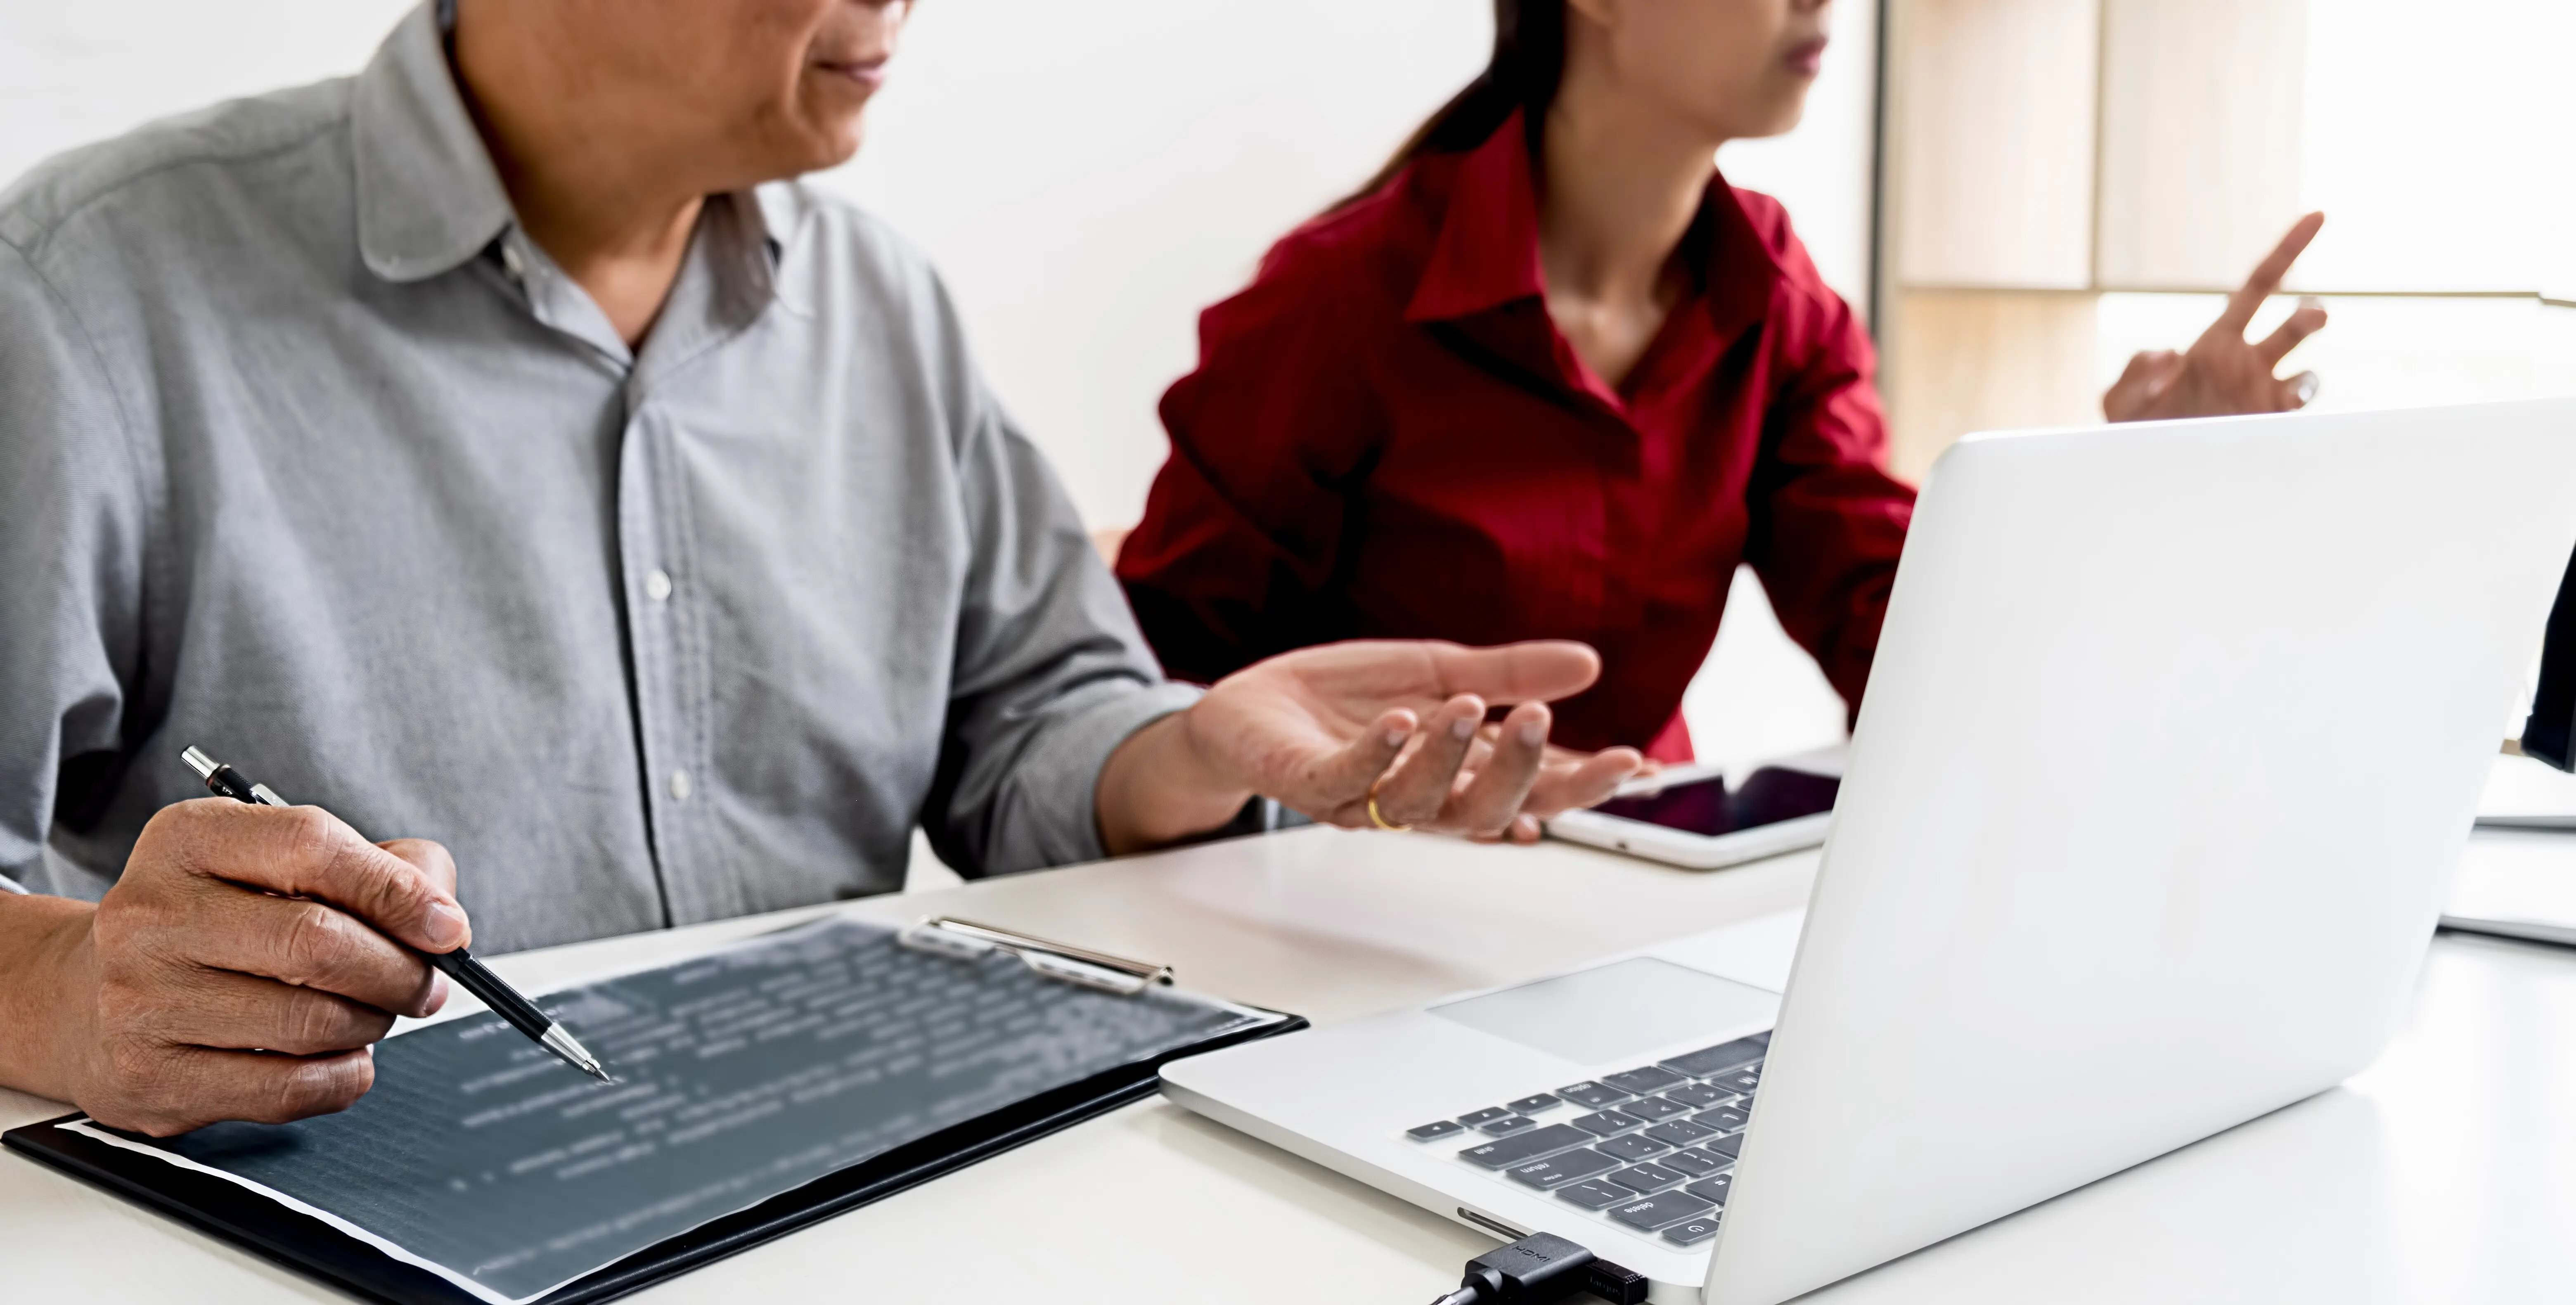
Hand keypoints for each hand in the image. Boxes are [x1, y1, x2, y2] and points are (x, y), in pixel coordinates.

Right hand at [0, 800, 465, 1134]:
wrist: (84, 1000)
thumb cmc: (213, 925)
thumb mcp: (279, 866)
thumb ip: (380, 869)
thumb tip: (442, 917)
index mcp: (188, 841)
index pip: (313, 846)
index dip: (398, 891)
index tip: (446, 926)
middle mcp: (151, 916)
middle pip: (318, 942)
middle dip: (399, 970)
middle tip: (423, 982)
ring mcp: (142, 1002)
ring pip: (314, 1022)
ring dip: (371, 1023)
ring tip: (368, 1012)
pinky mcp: (153, 1080)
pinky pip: (290, 1088)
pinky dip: (343, 1075)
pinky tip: (338, 1055)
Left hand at [1095, 640, 1644, 850]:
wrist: (1247, 708)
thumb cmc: (1341, 701)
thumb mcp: (1437, 670)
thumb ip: (1508, 673)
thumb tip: (1586, 663)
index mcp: (1454, 772)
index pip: (1531, 790)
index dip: (1580, 783)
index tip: (1630, 764)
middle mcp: (1415, 796)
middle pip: (1485, 810)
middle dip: (1521, 772)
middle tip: (1543, 724)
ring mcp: (1362, 796)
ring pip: (1419, 801)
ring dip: (1448, 753)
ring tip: (1466, 704)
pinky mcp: (1307, 781)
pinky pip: (1347, 779)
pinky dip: (1377, 753)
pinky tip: (1401, 721)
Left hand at [2102, 212, 2327, 422]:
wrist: (2145, 473)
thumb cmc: (2134, 430)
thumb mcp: (2118, 400)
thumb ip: (2135, 370)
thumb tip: (2173, 354)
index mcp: (2219, 341)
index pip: (2260, 285)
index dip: (2288, 250)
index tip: (2319, 216)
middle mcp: (2249, 363)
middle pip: (2294, 328)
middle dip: (2308, 319)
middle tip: (2311, 317)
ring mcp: (2263, 398)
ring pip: (2307, 376)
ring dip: (2308, 376)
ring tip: (2290, 388)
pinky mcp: (2267, 430)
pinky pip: (2297, 417)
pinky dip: (2294, 413)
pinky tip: (2276, 417)